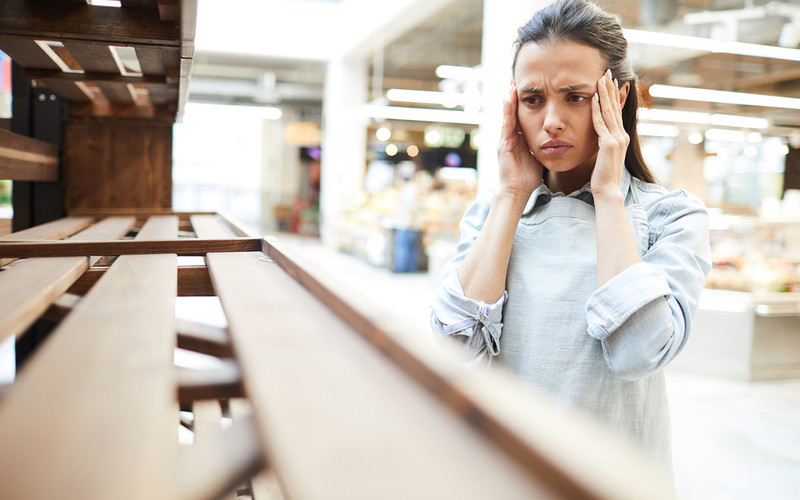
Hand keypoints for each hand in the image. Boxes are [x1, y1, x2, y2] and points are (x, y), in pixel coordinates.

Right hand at [497, 82, 542, 201]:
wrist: (517, 191)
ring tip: (513, 83)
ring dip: (509, 99)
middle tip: (518, 79)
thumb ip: (541, 147)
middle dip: (515, 97)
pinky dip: (507, 110)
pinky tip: (508, 97)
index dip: (525, 104)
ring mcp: (505, 140)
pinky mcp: (503, 145)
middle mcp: (510, 138)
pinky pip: (506, 124)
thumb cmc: (528, 178)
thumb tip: (555, 140)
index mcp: (519, 140)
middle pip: (513, 112)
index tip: (530, 90)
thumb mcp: (537, 157)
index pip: (522, 117)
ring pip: (508, 115)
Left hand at [590, 69, 629, 197]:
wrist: (608, 190)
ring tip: (600, 78)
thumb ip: (604, 143)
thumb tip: (601, 136)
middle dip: (610, 89)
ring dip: (604, 94)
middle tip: (607, 72)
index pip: (616, 112)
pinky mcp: (609, 145)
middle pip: (615, 107)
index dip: (613, 95)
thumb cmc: (604, 176)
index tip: (610, 81)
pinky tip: (593, 99)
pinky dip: (597, 110)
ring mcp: (617, 139)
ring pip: (609, 112)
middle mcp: (621, 136)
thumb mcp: (605, 156)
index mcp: (621, 137)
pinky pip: (601, 124)